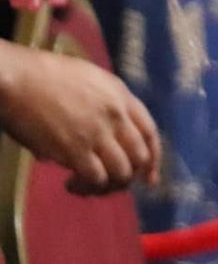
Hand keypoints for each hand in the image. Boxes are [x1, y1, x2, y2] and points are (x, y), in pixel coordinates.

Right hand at [0, 44, 159, 194]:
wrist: (19, 79)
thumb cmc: (45, 76)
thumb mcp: (88, 80)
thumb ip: (98, 106)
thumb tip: (88, 134)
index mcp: (121, 95)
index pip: (150, 132)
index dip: (153, 158)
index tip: (149, 176)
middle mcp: (116, 116)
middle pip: (139, 156)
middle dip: (130, 176)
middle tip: (111, 184)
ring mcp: (98, 134)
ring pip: (121, 172)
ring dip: (107, 186)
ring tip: (87, 185)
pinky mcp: (75, 150)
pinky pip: (95, 178)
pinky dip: (86, 187)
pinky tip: (71, 184)